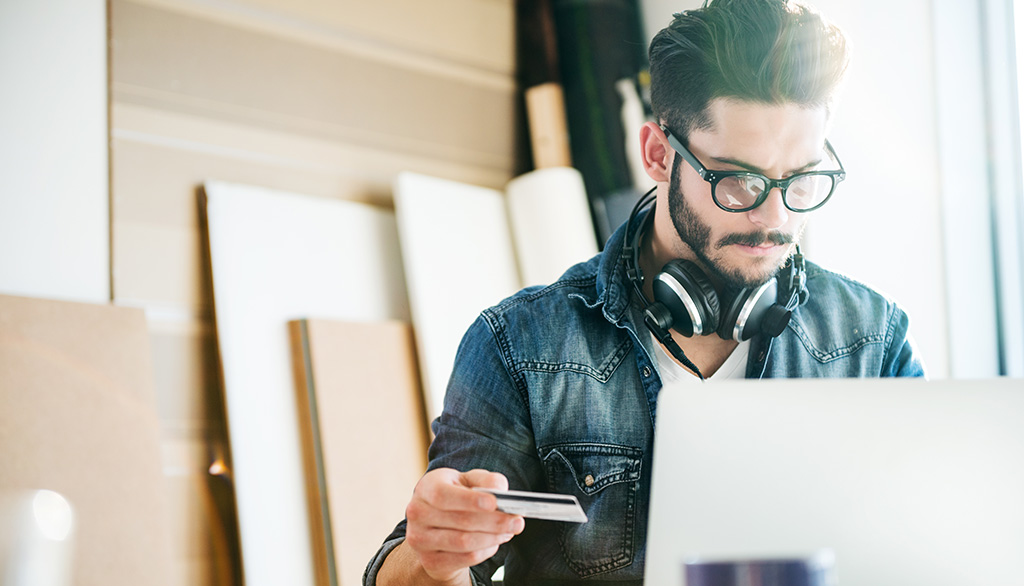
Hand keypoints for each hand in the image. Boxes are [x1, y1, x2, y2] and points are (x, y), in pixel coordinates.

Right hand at [403, 468, 524, 582]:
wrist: (434, 525)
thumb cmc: (455, 496)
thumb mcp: (468, 481)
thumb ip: (485, 480)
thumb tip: (501, 489)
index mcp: (426, 487)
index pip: (444, 495)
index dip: (470, 500)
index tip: (495, 502)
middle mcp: (417, 513)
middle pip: (461, 521)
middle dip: (494, 522)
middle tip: (517, 521)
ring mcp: (420, 539)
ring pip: (465, 542)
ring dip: (493, 537)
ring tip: (509, 531)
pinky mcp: (430, 560)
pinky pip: (466, 558)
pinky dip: (486, 551)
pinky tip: (495, 542)